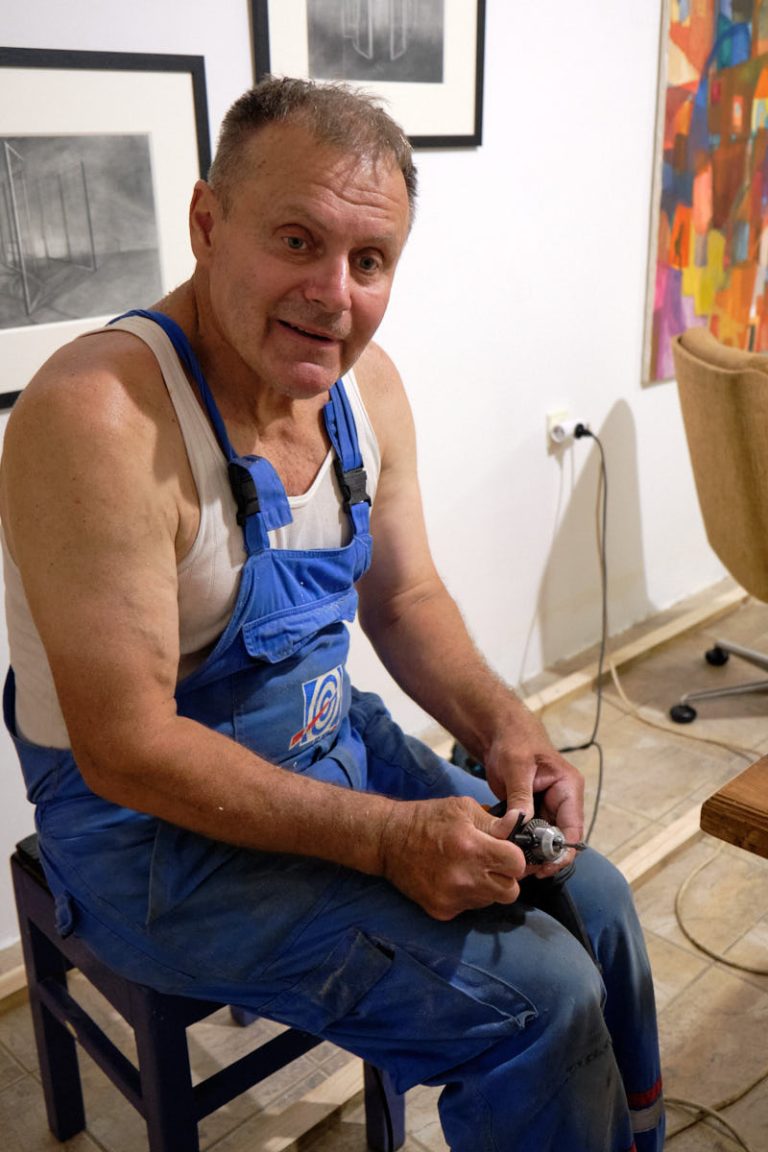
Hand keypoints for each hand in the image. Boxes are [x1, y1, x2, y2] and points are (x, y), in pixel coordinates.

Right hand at [378, 797, 526, 919]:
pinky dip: (467, 895)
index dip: (516, 857)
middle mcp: (464, 878)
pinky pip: (469, 908)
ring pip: (490, 901)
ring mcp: (452, 898)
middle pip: (511, 892)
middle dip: (506, 877)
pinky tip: (453, 878)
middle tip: (492, 864)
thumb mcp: (462, 808)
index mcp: (473, 848)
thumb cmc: (427, 819)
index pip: (518, 865)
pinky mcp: (441, 911)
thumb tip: (519, 827)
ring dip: (487, 887)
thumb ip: (494, 822)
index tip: (507, 852)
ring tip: (468, 868)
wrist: (387, 839)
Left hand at [483, 711, 584, 877]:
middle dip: (543, 857)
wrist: (500, 733)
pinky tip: (507, 851)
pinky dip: (521, 843)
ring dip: (531, 853)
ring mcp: (548, 807)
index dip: (562, 852)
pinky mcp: (533, 811)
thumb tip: (520, 825)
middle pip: (559, 839)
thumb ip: (520, 796)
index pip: (573, 828)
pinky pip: (530, 834)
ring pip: (544, 840)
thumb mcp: (517, 766)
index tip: (545, 868)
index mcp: (568, 788)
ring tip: (513, 864)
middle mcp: (563, 801)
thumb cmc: (514, 741)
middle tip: (523, 870)